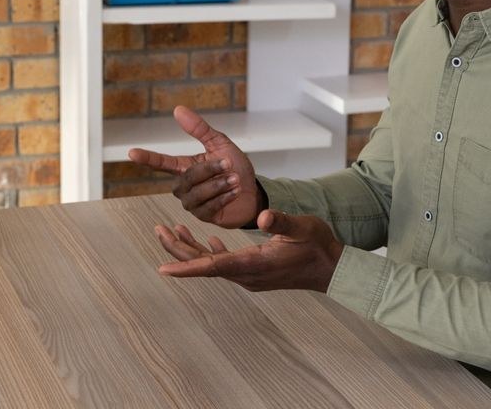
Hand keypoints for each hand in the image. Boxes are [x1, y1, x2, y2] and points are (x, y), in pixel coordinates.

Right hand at [128, 106, 261, 227]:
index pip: (162, 163)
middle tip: (229, 163)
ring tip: (235, 179)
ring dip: (219, 185)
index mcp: (185, 167)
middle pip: (186, 178)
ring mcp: (192, 202)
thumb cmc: (236, 168)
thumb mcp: (220, 144)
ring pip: (196, 194)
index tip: (131, 152)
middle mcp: (185, 186)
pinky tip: (234, 192)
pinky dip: (224, 198)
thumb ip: (199, 129)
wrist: (253, 192)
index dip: (147, 158)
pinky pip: (207, 208)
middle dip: (209, 170)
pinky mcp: (203, 216)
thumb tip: (178, 109)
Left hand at [154, 210, 344, 292]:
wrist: (332, 269)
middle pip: (204, 265)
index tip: (162, 269)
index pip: (213, 266)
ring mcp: (249, 275)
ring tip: (171, 231)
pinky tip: (207, 239)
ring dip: (191, 249)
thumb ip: (282, 222)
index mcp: (254, 264)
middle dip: (179, 250)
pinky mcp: (254, 271)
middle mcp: (246, 275)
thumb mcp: (302, 227)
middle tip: (158, 230)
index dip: (187, 267)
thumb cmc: (318, 246)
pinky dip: (211, 251)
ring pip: (211, 264)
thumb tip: (264, 215)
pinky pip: (225, 263)